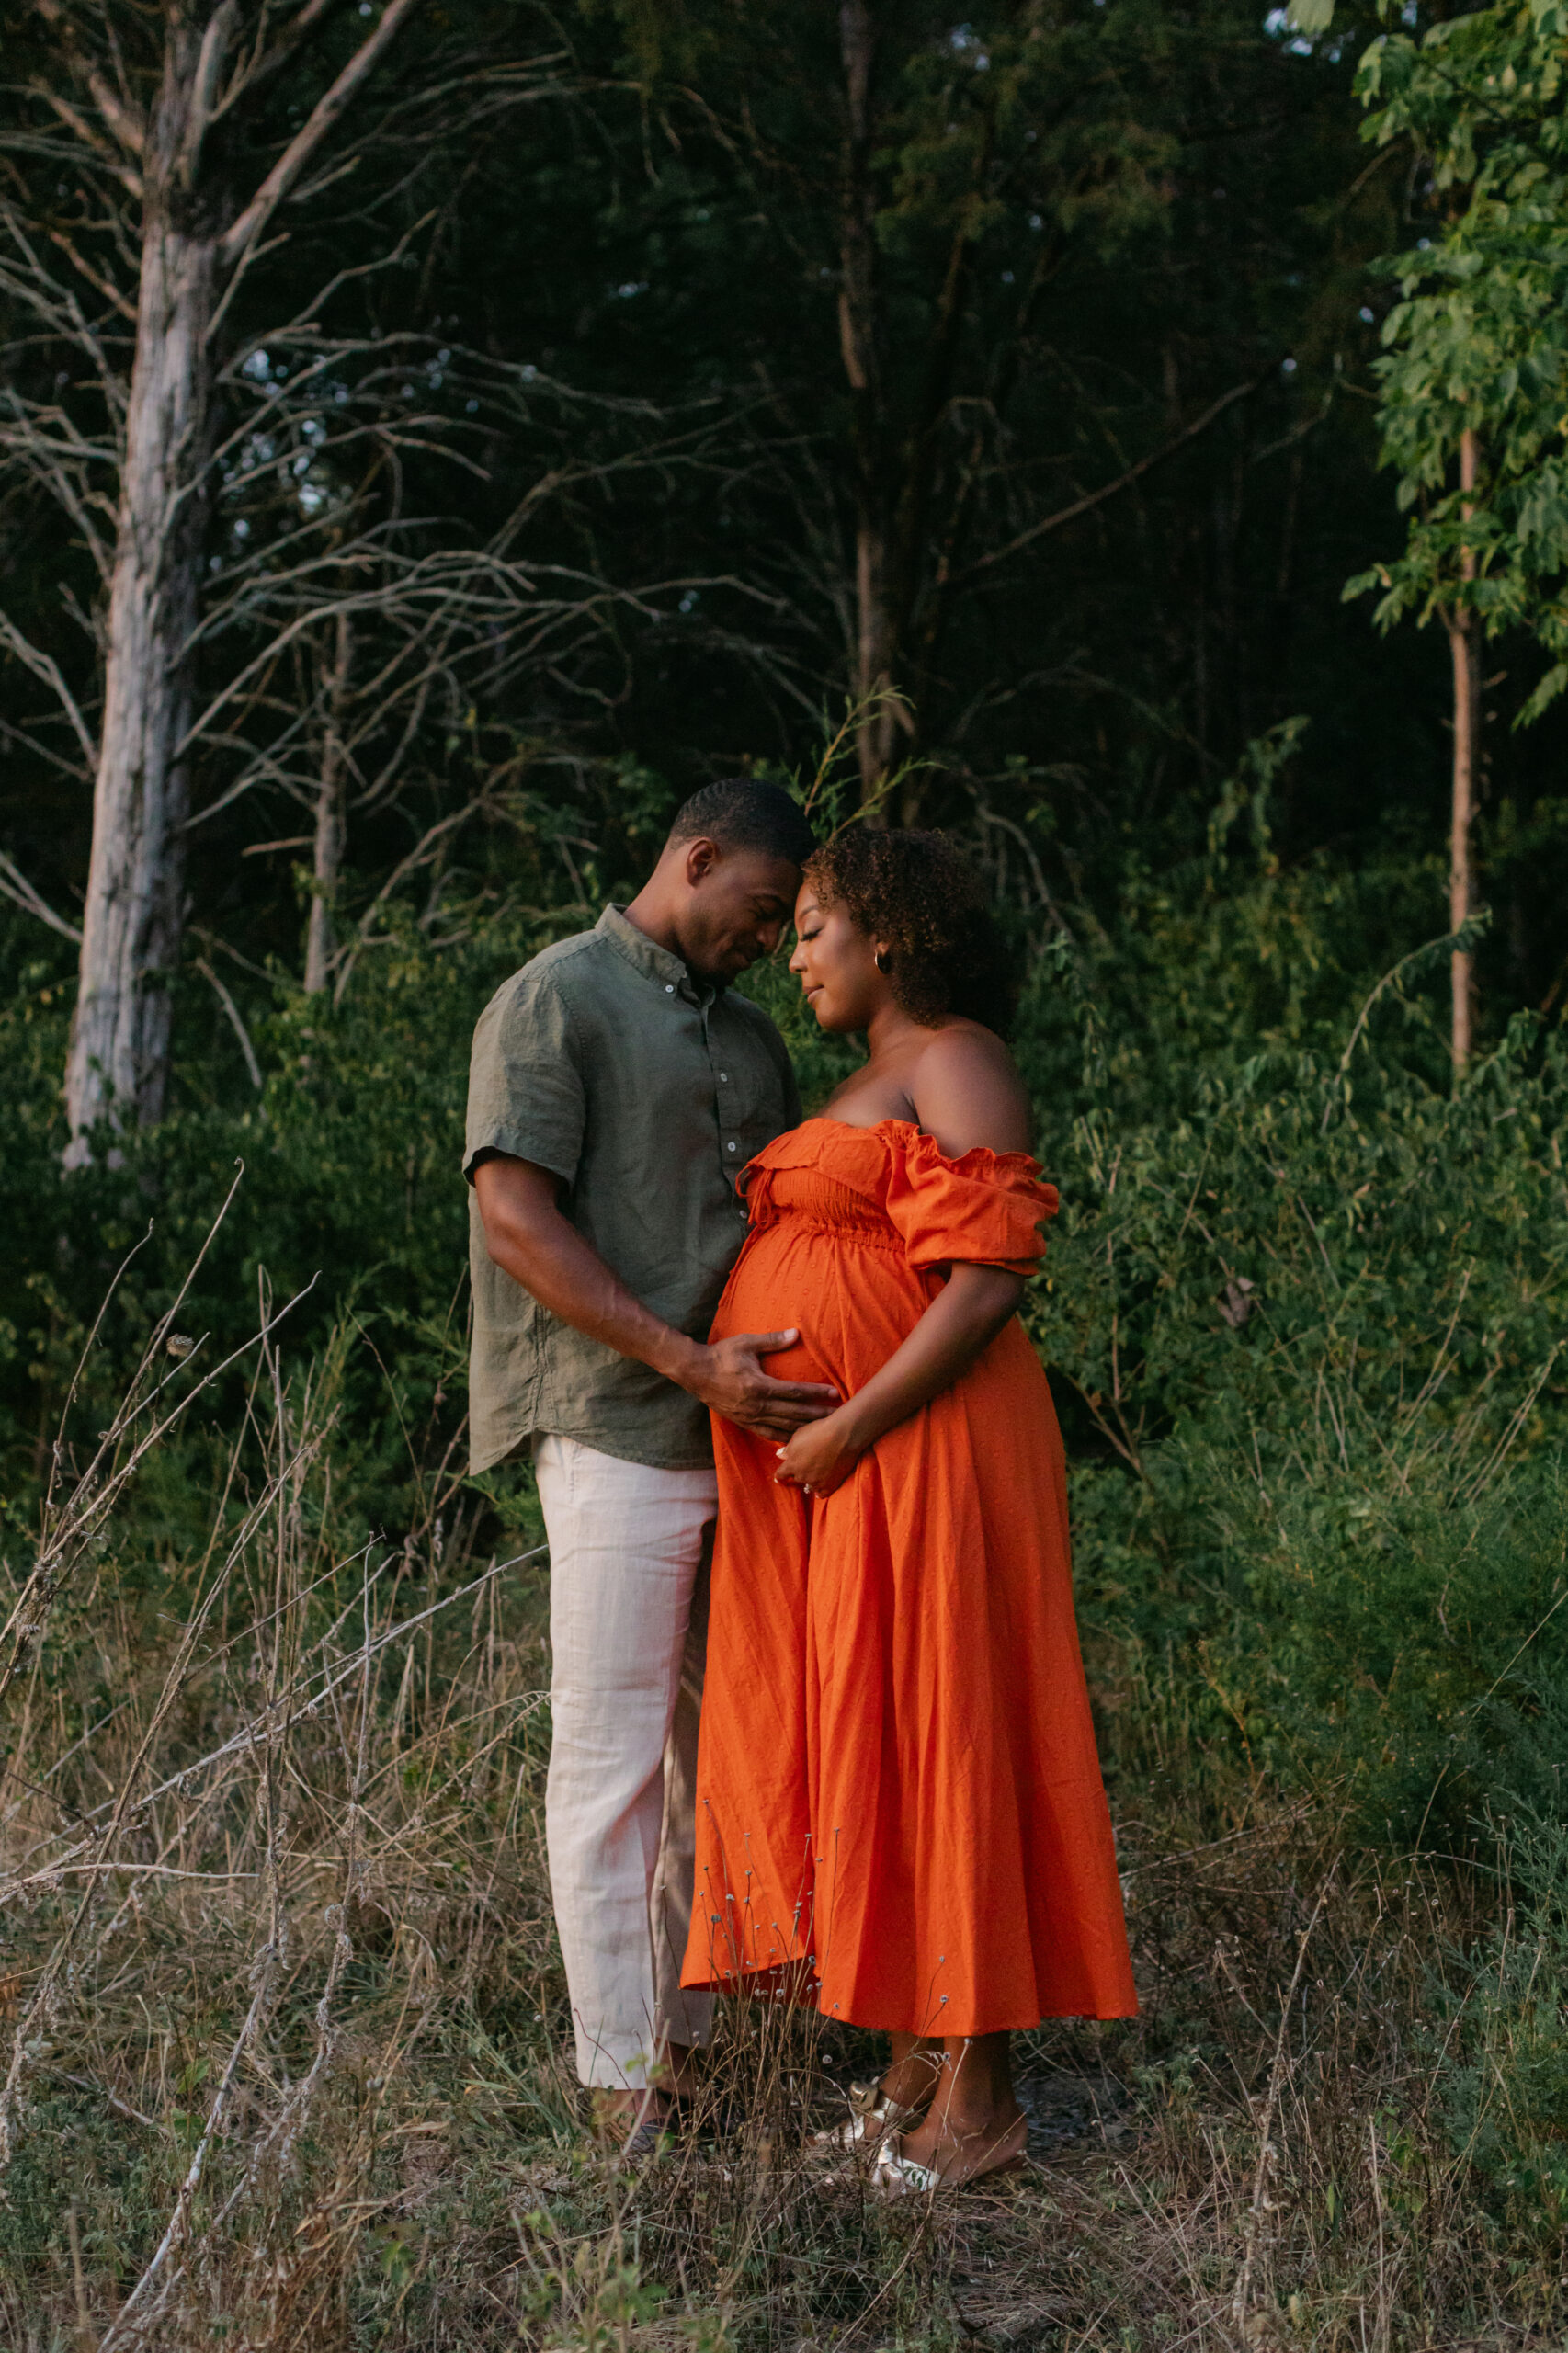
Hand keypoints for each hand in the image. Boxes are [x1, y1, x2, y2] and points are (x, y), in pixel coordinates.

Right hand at [682, 1330, 838, 1439]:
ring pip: (783, 1426)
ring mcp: (749, 1417)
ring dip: (805, 1428)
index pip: (795, 1392)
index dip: (816, 1393)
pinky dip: (784, 1438)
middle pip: (794, 1413)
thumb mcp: (747, 1343)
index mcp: (759, 1386)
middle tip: (839, 1416)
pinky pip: (767, 1434)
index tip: (834, 1393)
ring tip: (824, 1430)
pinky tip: (797, 1440)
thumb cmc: (721, 1355)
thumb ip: (773, 1340)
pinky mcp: (743, 1422)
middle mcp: (756, 1406)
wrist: (694, 1373)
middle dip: (818, 1414)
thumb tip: (796, 1333)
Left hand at [773, 1408, 864, 1498]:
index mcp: (792, 1464)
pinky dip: (820, 1490)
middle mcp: (802, 1476)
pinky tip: (822, 1484)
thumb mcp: (798, 1435)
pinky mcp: (830, 1485)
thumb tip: (780, 1455)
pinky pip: (821, 1494)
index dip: (779, 1476)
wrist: (843, 1435)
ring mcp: (816, 1482)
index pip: (781, 1475)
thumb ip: (788, 1448)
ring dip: (811, 1479)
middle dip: (799, 1472)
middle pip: (797, 1478)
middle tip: (808, 1463)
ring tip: (818, 1470)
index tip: (778, 1479)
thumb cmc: (819, 1431)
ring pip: (809, 1485)